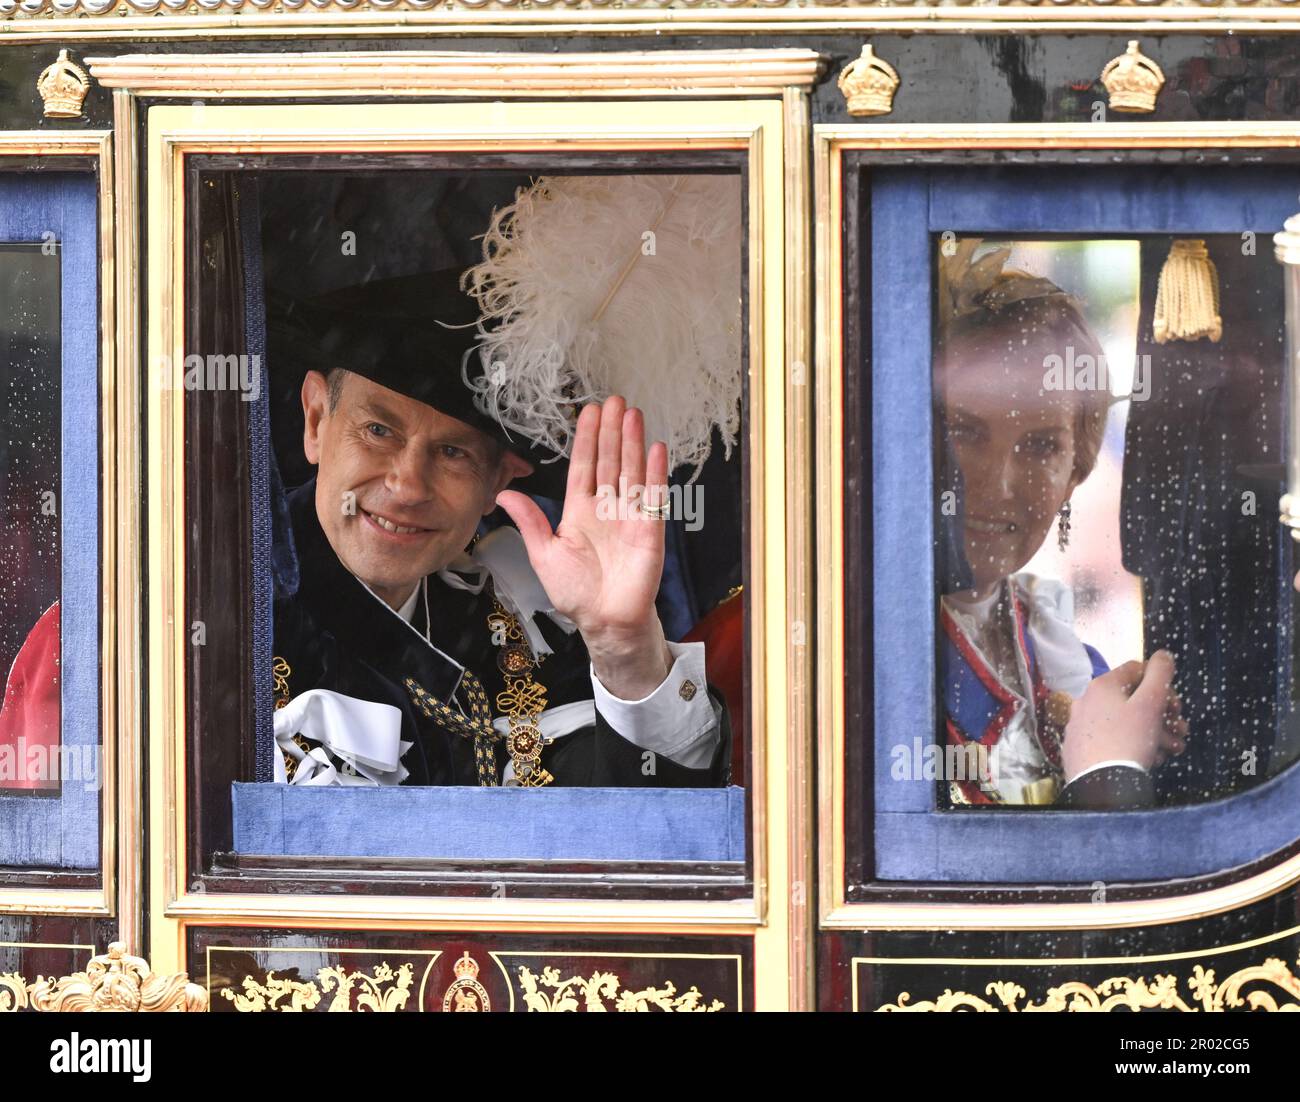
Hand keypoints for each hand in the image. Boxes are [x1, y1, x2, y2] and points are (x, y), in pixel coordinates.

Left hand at [495, 396, 672, 699]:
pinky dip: (655, 472)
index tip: (587, 412)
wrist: (604, 620)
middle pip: (610, 460)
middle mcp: (606, 508)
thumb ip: (530, 521)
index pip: (584, 466)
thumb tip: (504, 494)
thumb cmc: (575, 591)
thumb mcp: (544, 553)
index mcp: (579, 511)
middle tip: (613, 400)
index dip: (586, 439)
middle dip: (610, 431)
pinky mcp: (650, 529)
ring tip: (632, 413)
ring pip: (631, 470)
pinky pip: (653, 495)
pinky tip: (656, 448)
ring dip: (632, 442)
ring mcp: (629, 516)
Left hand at [1061, 650, 1187, 782]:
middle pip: (1132, 700)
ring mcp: (1081, 726)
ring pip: (1125, 722)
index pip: (1136, 670)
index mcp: (1101, 686)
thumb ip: (1160, 674)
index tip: (1175, 704)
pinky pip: (1112, 741)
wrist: (1102, 784)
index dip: (1161, 684)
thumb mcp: (1150, 703)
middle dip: (1162, 714)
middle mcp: (1086, 702)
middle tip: (1181, 730)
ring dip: (1154, 732)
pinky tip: (1151, 759)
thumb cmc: (1129, 739)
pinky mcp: (1080, 749)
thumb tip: (1163, 655)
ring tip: (1173, 749)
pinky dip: (1134, 746)